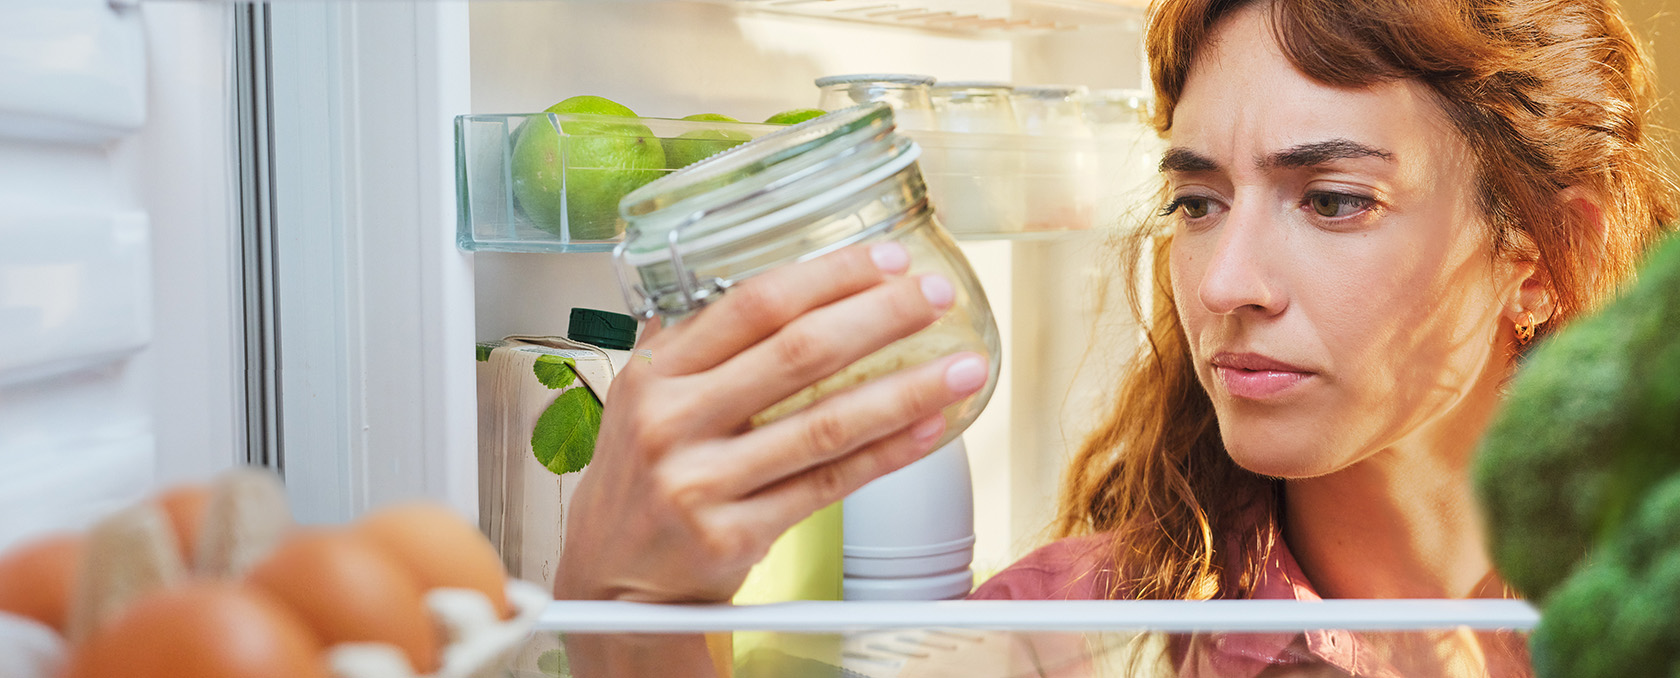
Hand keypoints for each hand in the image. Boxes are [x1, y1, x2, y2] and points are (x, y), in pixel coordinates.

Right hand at [555, 242, 989, 602]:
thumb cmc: (641, 480)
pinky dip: (887, 453)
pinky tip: (929, 428)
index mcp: (655, 372)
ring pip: (825, 424)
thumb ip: (700, 343)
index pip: (753, 304)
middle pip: (797, 353)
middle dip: (879, 317)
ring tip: (962, 368)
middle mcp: (673, 422)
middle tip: (935, 298)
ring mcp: (701, 482)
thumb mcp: (645, 400)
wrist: (611, 581)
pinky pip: (829, 484)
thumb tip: (789, 283)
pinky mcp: (733, 536)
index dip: (830, 276)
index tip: (888, 260)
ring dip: (906, 391)